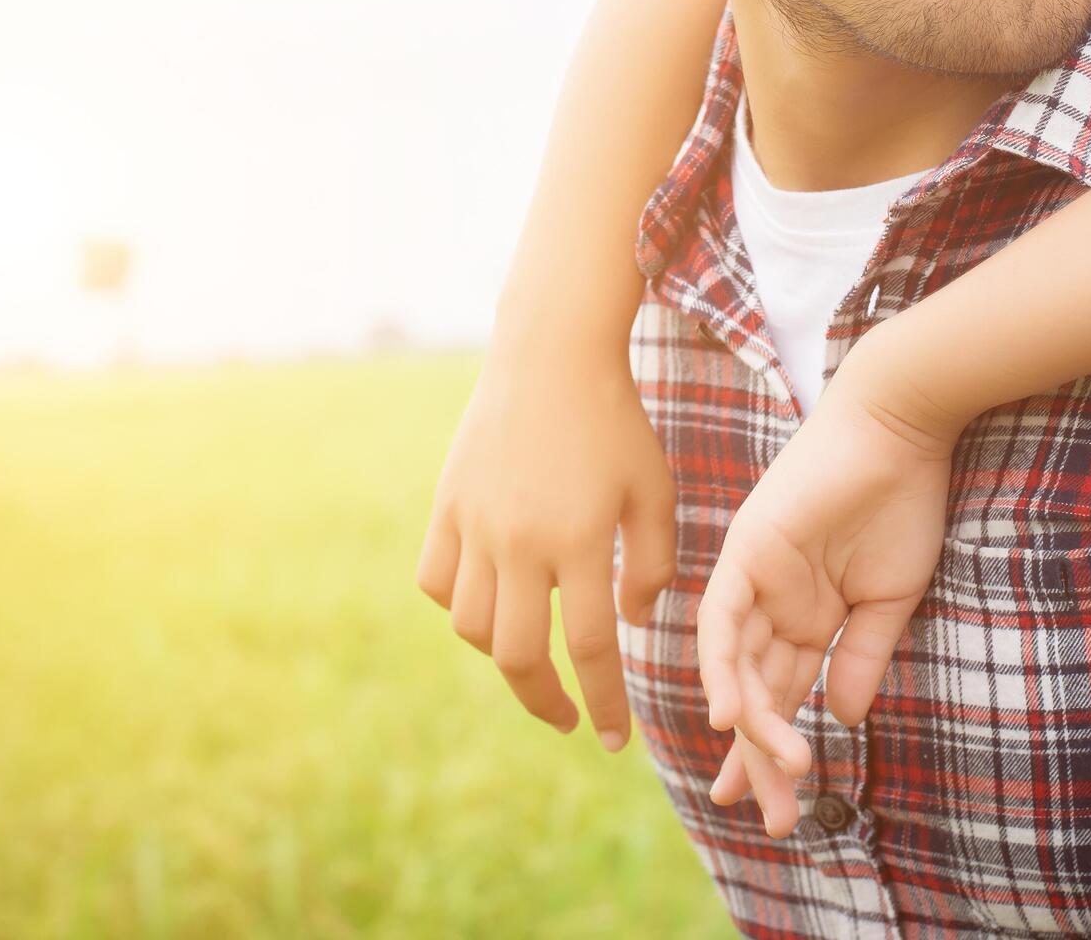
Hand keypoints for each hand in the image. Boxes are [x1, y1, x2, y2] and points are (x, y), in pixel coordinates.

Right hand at [417, 333, 676, 748]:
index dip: (603, 701)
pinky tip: (489, 600)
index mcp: (581, 540)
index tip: (613, 738)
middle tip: (568, 717)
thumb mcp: (655, 490)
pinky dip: (457, 603)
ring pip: (471, 625)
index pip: (591, 649)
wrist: (550, 352)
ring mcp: (474, 523)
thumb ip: (654, 564)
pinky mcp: (445, 505)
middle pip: (519, 655)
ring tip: (533, 654)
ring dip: (502, 653)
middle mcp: (520, 540)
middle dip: (546, 701)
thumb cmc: (616, 422)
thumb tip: (627, 623)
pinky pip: (435, 580)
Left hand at [695, 370, 956, 828]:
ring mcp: (753, 578)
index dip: (774, 753)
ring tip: (776, 776)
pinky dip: (723, 666)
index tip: (777, 809)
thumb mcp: (889, 599)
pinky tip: (728, 715)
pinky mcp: (747, 552)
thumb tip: (839, 720)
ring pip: (739, 669)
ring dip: (754, 727)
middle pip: (755, 695)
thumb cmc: (903, 503)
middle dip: (761, 759)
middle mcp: (770, 604)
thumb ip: (860, 657)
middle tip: (773, 819)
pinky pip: (723, 619)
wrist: (901, 430)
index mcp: (804, 616)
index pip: (781, 697)